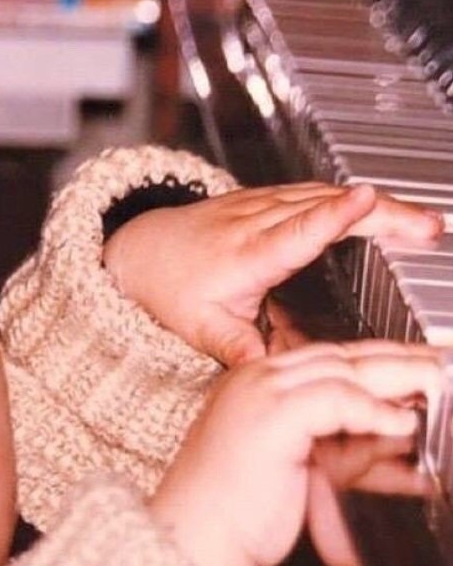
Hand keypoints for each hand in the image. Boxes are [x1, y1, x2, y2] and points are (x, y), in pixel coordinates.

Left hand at [103, 183, 441, 366]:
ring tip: (422, 222)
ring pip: (324, 193)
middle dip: (380, 212)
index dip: (332, 217)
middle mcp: (255, 223)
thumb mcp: (199, 328)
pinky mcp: (267, 200)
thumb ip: (236, 349)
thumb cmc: (170, 289)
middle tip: (428, 228)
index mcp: (245, 256)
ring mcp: (262, 205)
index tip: (366, 201)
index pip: (294, 232)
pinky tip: (384, 208)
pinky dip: (351, 199)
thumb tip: (266, 373)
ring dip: (376, 205)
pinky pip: (314, 192)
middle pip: (324, 207)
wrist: (141, 252)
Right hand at [147, 341, 440, 565]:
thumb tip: (391, 429)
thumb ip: (330, 439)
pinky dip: (374, 410)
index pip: (326, 360)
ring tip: (437, 383)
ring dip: (399, 377)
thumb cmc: (235, 512)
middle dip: (397, 357)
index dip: (376, 360)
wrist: (198, 536)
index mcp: (252, 385)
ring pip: (344, 371)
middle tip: (439, 361)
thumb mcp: (292, 463)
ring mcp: (260, 393)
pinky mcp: (272, 415)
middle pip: (340, 356)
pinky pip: (338, 399)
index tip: (416, 365)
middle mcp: (254, 380)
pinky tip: (402, 423)